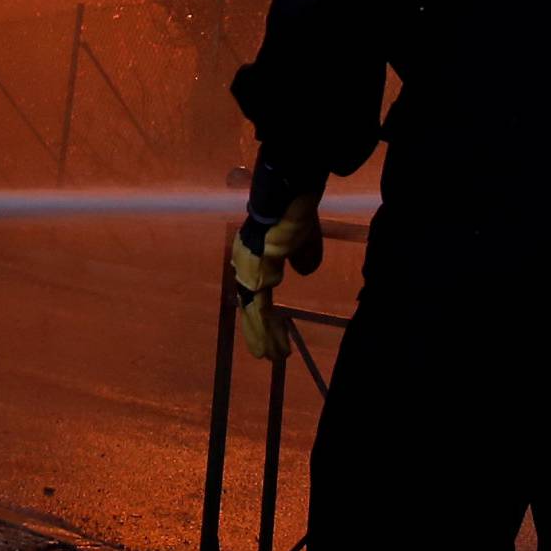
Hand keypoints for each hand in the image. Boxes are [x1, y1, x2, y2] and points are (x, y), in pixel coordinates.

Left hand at [230, 156, 325, 361]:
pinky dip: (267, 329)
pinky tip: (276, 345)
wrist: (290, 193)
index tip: (269, 333)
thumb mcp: (303, 237)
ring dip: (264, 336)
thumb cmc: (295, 211)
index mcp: (254, 256)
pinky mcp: (258, 270)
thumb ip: (303, 254)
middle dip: (260, 331)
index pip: (255, 291)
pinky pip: (261, 307)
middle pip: (251, 304)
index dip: (261, 313)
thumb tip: (304, 271)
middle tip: (268, 356)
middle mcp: (246, 263)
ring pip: (254, 311)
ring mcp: (249, 267)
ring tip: (274, 357)